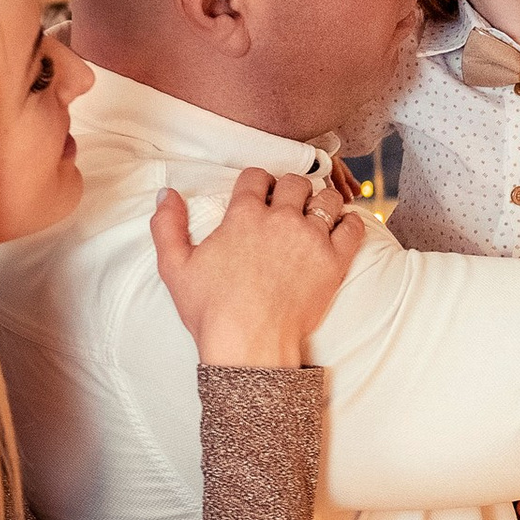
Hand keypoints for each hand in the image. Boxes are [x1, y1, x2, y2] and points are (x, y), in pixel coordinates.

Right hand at [152, 167, 364, 368]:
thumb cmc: (211, 310)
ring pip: (327, 198)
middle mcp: (281, 219)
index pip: (256, 176)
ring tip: (316, 213)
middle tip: (289, 204)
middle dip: (291, 189)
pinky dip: (350, 221)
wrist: (250, 343)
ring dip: (322, 201)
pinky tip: (341, 226)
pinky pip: (353, 226)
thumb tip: (166, 193)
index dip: (258, 182)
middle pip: (295, 182)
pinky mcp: (334, 261)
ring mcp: (311, 238)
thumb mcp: (174, 266)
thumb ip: (167, 225)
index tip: (260, 194)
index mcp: (244, 215)